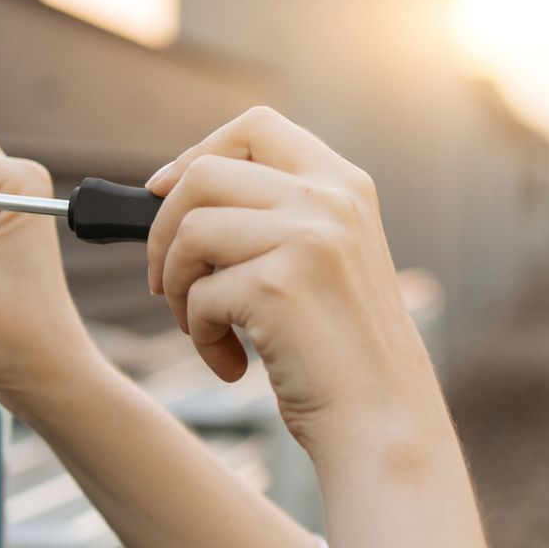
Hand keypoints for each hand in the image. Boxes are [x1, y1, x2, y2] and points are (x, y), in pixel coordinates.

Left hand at [145, 106, 441, 460]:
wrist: (384, 420)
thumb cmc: (341, 351)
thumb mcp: (326, 258)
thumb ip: (275, 216)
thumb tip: (169, 190)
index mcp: (345, 185)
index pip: (256, 127)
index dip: (198, 154)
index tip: (166, 193)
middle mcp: (330, 200)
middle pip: (205, 173)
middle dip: (164, 228)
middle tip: (166, 281)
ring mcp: (308, 237)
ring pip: (190, 230)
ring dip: (177, 286)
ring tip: (200, 327)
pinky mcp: (278, 286)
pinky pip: (199, 296)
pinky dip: (200, 337)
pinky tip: (232, 365)